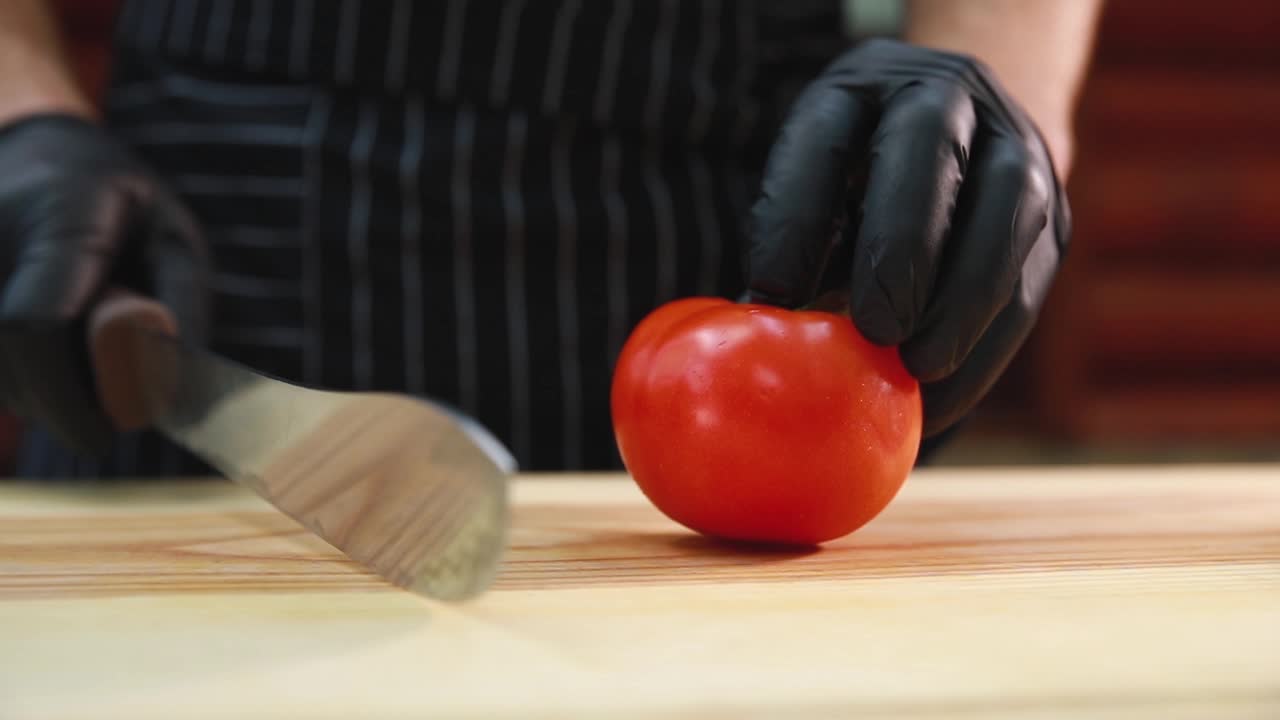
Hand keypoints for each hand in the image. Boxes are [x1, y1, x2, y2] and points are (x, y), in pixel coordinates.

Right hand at [0, 114, 207, 455]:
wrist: (42, 157)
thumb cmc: (123, 205)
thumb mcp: (174, 242)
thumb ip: (180, 311)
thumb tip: (178, 398)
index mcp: (63, 216)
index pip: (34, 326)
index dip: (65, 398)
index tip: (101, 437)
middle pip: (5, 359)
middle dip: (56, 403)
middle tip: (103, 409)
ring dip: (34, 392)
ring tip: (78, 355)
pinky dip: (14, 375)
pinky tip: (44, 356)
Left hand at [744, 38, 1070, 437]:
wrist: (967, 134)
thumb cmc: (860, 172)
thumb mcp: (815, 178)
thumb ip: (790, 234)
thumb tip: (752, 323)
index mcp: (864, 83)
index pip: (824, 140)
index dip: (796, 219)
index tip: (770, 297)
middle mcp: (949, 95)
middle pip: (930, 153)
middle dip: (904, 247)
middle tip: (875, 329)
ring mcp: (1017, 148)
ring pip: (1007, 216)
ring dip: (961, 307)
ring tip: (916, 373)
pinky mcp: (1055, 218)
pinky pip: (1030, 285)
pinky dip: (986, 350)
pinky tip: (943, 398)